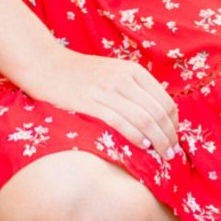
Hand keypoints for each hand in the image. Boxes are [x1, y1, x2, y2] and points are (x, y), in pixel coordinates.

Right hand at [25, 48, 182, 159]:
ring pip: (144, 119)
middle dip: (169, 136)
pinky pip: (120, 122)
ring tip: (163, 155)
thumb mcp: (113, 71)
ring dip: (158, 140)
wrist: (47, 65)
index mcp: (132, 70)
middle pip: (158, 112)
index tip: (173, 138)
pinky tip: (142, 146)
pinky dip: (135, 136)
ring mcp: (107, 90)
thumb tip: (156, 116)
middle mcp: (123, 78)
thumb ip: (134, 88)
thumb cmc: (80, 72)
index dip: (173, 123)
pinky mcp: (91, 103)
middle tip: (172, 153)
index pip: (165, 100)